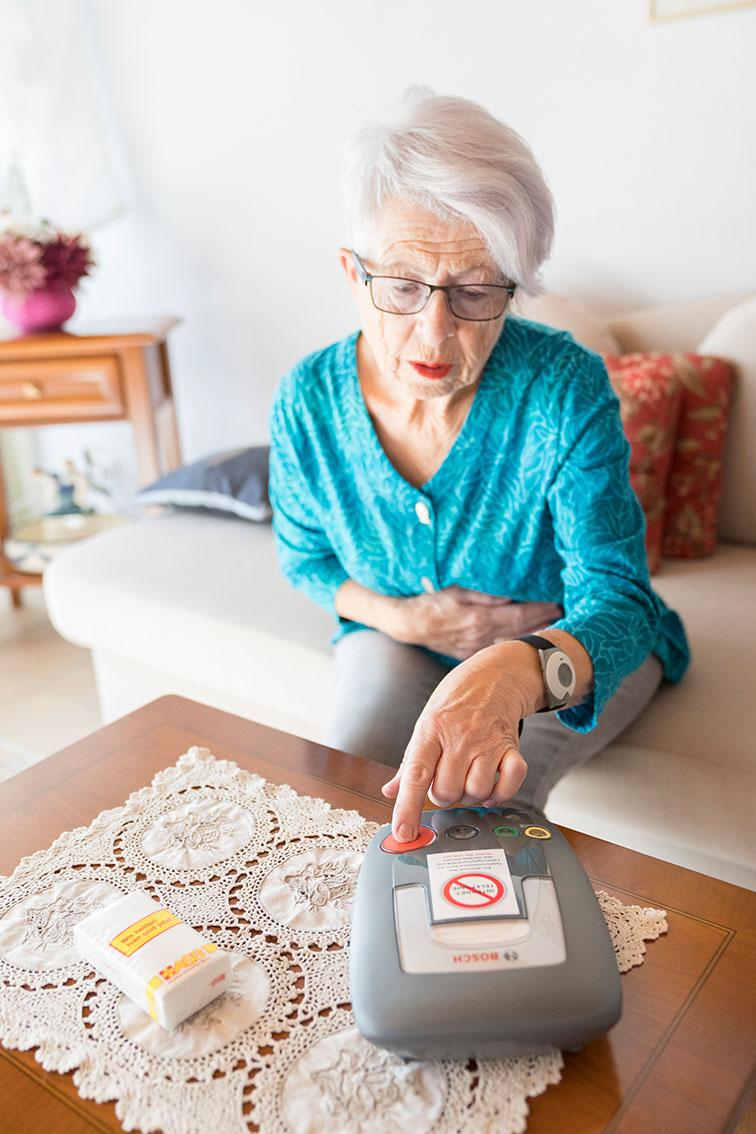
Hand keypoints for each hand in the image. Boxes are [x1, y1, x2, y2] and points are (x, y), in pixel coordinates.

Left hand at [381, 641, 541, 841]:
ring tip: (467, 776)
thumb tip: (390, 792)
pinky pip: (510, 783)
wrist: (493, 677)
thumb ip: (409, 764)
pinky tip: (492, 786)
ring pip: (476, 792)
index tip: (402, 834)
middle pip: (446, 792)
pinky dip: (501, 793)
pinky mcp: (511, 746)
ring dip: (471, 794)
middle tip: (447, 777)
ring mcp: (487, 742)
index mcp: (430, 731)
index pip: (415, 776)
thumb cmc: (454, 704)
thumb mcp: (425, 727)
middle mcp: (458, 737)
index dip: (407, 808)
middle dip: (444, 795)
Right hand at [393, 586, 562, 659]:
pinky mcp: (472, 654)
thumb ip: (486, 595)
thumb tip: (512, 596)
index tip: (558, 606)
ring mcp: (477, 649)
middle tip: (565, 616)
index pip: (521, 616)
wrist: (410, 625)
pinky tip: (526, 640)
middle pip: (522, 631)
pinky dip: (515, 643)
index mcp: (481, 619)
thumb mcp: (458, 590)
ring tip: (552, 628)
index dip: (541, 611)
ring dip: (533, 635)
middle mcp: (482, 637)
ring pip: (512, 643)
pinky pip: (499, 649)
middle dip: (544, 623)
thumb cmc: (433, 602)